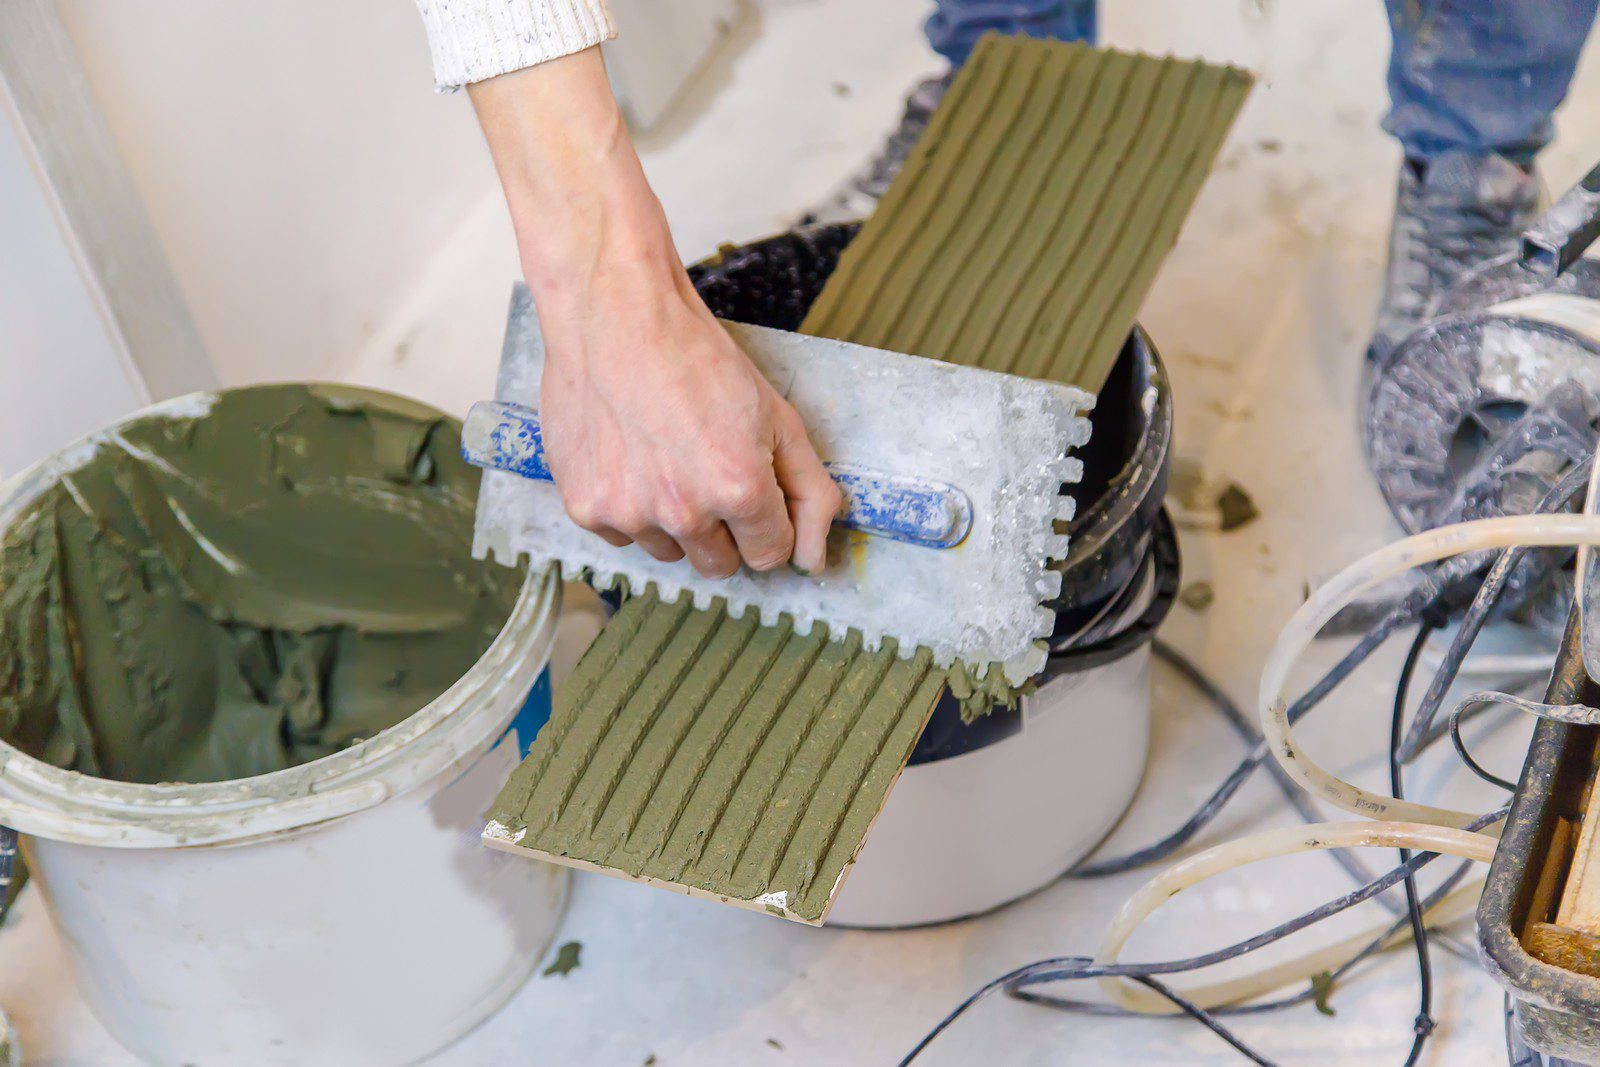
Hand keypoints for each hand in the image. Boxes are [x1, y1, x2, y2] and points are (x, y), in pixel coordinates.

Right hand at [469, 49, 839, 576]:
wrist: (616, 317)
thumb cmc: (697, 359)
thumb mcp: (778, 417)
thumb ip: (810, 493)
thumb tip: (814, 560)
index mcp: (739, 489)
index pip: (769, 556)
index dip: (767, 525)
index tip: (753, 494)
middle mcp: (683, 512)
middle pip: (719, 565)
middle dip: (724, 531)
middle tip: (707, 473)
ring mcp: (630, 514)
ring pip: (669, 552)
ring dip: (674, 522)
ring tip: (665, 458)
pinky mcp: (586, 509)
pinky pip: (622, 537)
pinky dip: (630, 509)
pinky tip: (631, 458)